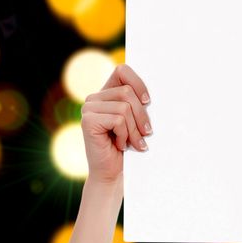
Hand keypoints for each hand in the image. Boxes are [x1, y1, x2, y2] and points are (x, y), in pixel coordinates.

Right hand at [81, 64, 151, 184]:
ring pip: (124, 108)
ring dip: (135, 129)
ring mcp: (88, 109)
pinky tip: (120, 145)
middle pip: (127, 92)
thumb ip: (138, 103)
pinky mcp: (87, 121)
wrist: (112, 172)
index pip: (122, 70)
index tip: (149, 101)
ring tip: (134, 142)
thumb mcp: (136, 120)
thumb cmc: (128, 146)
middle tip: (146, 133)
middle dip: (141, 115)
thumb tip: (154, 93)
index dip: (138, 83)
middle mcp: (93, 98)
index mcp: (105, 93)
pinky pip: (118, 120)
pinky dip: (125, 135)